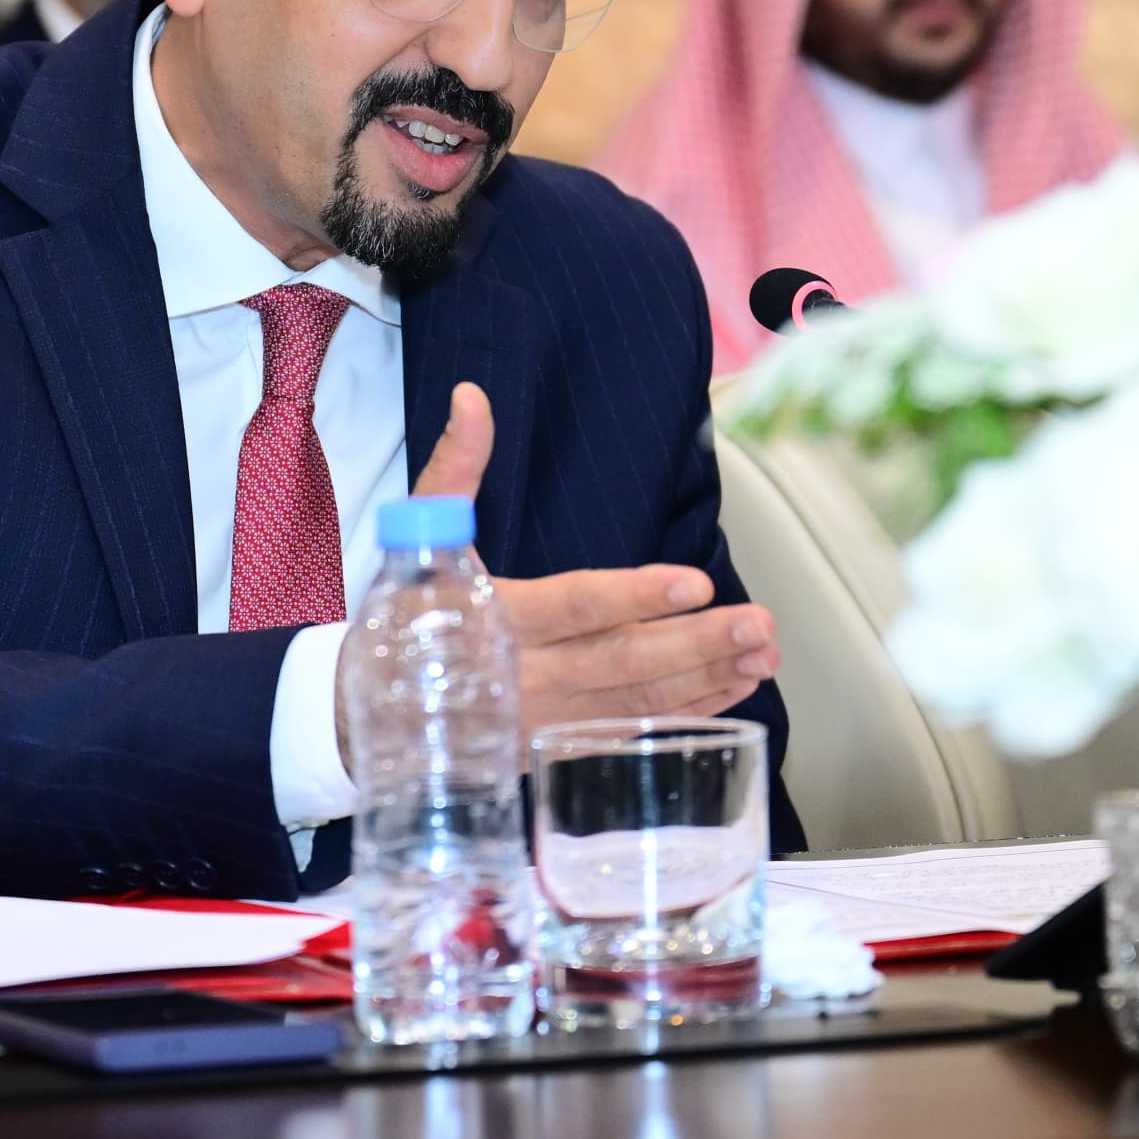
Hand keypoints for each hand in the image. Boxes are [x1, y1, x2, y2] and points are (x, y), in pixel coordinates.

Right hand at [411, 383, 777, 729]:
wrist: (373, 711)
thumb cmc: (409, 612)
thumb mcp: (422, 537)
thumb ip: (456, 468)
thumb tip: (471, 395)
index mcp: (499, 616)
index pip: (577, 604)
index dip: (636, 595)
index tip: (695, 582)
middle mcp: (529, 675)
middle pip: (624, 661)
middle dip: (698, 643)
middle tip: (759, 624)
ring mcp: (549, 719)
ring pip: (640, 700)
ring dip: (710, 676)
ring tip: (765, 650)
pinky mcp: (563, 743)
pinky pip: (638, 728)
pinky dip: (693, 710)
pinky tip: (738, 685)